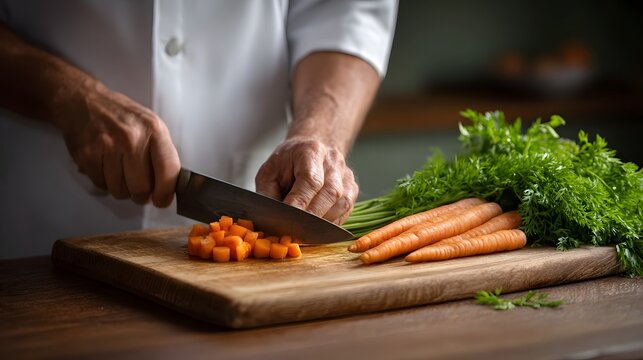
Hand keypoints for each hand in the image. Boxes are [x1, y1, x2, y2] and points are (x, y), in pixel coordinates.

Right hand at [55, 80, 179, 206]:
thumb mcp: (151, 126)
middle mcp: (132, 138)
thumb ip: (163, 154)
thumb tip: (170, 186)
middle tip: (139, 188)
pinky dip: (104, 181)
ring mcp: (108, 146)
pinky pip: (101, 185)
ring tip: (120, 171)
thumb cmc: (121, 116)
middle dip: (141, 194)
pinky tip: (105, 165)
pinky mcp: (87, 155)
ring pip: (120, 190)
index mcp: (153, 130)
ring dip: (121, 188)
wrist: (83, 102)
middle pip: (142, 188)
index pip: (168, 171)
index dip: (166, 192)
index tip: (162, 200)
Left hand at [255, 137, 358, 224]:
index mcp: (310, 151)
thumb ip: (268, 195)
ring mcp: (345, 175)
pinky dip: (331, 223)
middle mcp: (333, 161)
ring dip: (323, 223)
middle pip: (330, 193)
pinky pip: (346, 210)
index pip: (310, 180)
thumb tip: (271, 219)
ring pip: (341, 204)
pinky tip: (317, 229)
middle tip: (296, 233)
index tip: (288, 221)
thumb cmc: (286, 163)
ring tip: (305, 233)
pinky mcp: (352, 188)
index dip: (300, 202)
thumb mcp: (268, 173)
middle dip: (313, 217)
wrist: (308, 148)